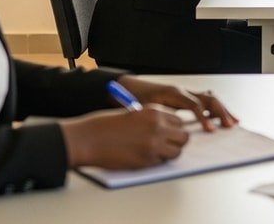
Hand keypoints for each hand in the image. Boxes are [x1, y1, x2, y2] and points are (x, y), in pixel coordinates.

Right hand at [59, 108, 188, 168]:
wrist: (90, 139)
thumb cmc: (107, 126)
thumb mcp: (134, 114)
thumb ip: (152, 120)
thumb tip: (168, 130)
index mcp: (154, 112)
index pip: (179, 121)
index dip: (173, 128)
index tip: (168, 132)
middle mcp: (158, 126)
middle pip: (183, 137)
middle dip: (176, 141)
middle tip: (165, 144)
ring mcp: (154, 144)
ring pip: (177, 152)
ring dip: (168, 153)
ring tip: (154, 152)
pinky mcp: (147, 160)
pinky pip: (161, 163)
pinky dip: (155, 162)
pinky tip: (142, 156)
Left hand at [116, 76, 237, 131]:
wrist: (131, 87)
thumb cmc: (135, 99)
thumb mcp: (143, 109)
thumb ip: (156, 119)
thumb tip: (168, 132)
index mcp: (172, 93)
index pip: (194, 104)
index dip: (204, 118)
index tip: (210, 130)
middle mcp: (182, 91)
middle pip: (207, 99)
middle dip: (220, 112)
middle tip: (229, 125)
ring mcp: (186, 93)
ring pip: (210, 99)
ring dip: (223, 110)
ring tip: (233, 122)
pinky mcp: (186, 97)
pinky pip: (205, 102)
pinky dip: (216, 110)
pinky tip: (223, 119)